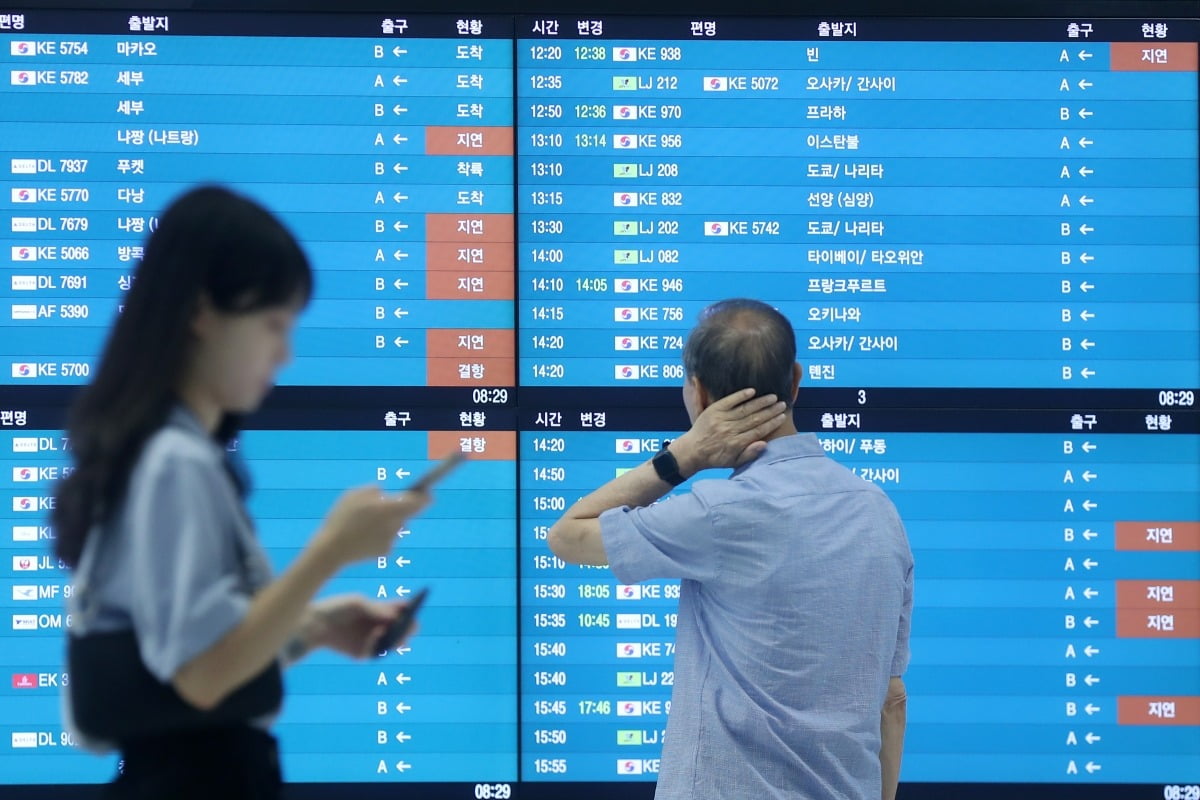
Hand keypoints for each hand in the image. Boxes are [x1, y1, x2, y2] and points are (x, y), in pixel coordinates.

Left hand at [301, 595, 417, 659]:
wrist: (314, 625)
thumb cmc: (336, 609)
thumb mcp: (357, 603)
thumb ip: (376, 609)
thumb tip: (396, 616)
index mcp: (380, 612)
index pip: (400, 611)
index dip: (407, 609)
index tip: (412, 605)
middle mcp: (378, 627)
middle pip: (401, 630)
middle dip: (407, 627)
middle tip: (411, 624)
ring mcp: (371, 641)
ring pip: (392, 644)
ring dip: (397, 638)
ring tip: (397, 631)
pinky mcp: (362, 653)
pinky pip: (375, 652)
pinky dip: (377, 643)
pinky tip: (377, 633)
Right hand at [313, 486, 429, 566]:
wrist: (331, 549)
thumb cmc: (341, 518)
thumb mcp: (354, 494)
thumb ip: (374, 490)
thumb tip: (384, 493)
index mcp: (389, 508)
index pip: (418, 501)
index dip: (425, 496)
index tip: (427, 493)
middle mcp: (395, 524)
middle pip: (409, 514)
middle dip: (403, 508)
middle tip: (391, 506)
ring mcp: (391, 539)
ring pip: (398, 526)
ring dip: (390, 522)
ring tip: (368, 522)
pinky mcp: (385, 552)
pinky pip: (388, 538)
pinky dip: (381, 535)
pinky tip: (364, 536)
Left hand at [669, 388, 787, 474]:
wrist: (692, 451)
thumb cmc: (715, 458)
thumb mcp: (733, 462)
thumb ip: (749, 454)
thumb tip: (765, 443)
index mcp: (736, 443)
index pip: (758, 431)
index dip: (772, 423)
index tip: (782, 417)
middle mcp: (729, 430)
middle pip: (755, 418)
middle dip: (770, 411)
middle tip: (782, 404)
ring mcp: (721, 419)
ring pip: (745, 409)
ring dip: (760, 402)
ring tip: (773, 397)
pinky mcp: (713, 410)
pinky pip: (729, 401)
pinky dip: (741, 395)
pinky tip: (752, 391)